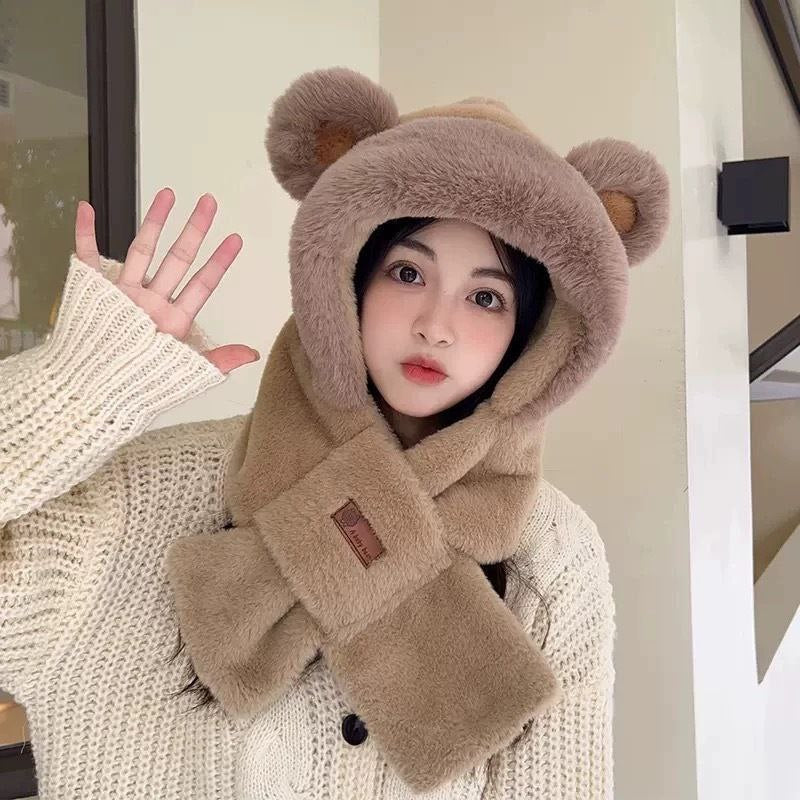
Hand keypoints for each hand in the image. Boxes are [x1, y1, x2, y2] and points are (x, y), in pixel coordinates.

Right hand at [74, 188, 259, 374]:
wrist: (91, 394)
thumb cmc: (138, 388)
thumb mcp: (186, 372)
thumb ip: (219, 360)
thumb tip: (253, 354)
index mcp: (172, 320)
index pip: (202, 283)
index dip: (220, 261)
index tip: (236, 239)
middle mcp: (150, 302)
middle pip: (177, 258)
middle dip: (194, 230)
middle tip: (210, 202)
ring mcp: (122, 295)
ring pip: (141, 250)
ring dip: (153, 222)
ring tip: (168, 194)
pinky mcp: (93, 293)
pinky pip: (87, 257)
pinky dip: (85, 232)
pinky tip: (87, 207)